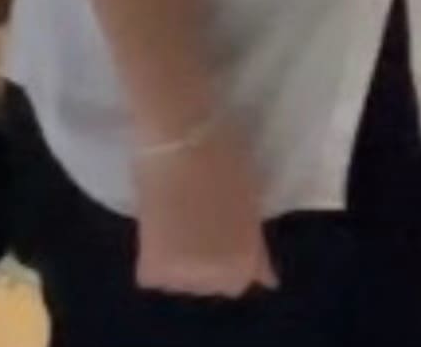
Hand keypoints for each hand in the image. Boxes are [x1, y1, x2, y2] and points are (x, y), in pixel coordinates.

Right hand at [130, 123, 275, 299]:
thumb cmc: (222, 159)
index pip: (238, 280)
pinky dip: (153, 259)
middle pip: (209, 283)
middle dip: (204, 262)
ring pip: (180, 281)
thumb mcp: (249, 205)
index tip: (218, 234)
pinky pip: (154, 275)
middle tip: (195, 224)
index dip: (228, 256)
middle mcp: (218, 278)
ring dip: (180, 262)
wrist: (181, 136)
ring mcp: (185, 277)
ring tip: (176, 222)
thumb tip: (266, 280)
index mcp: (245, 262)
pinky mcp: (154, 267)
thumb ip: (255, 247)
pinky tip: (158, 226)